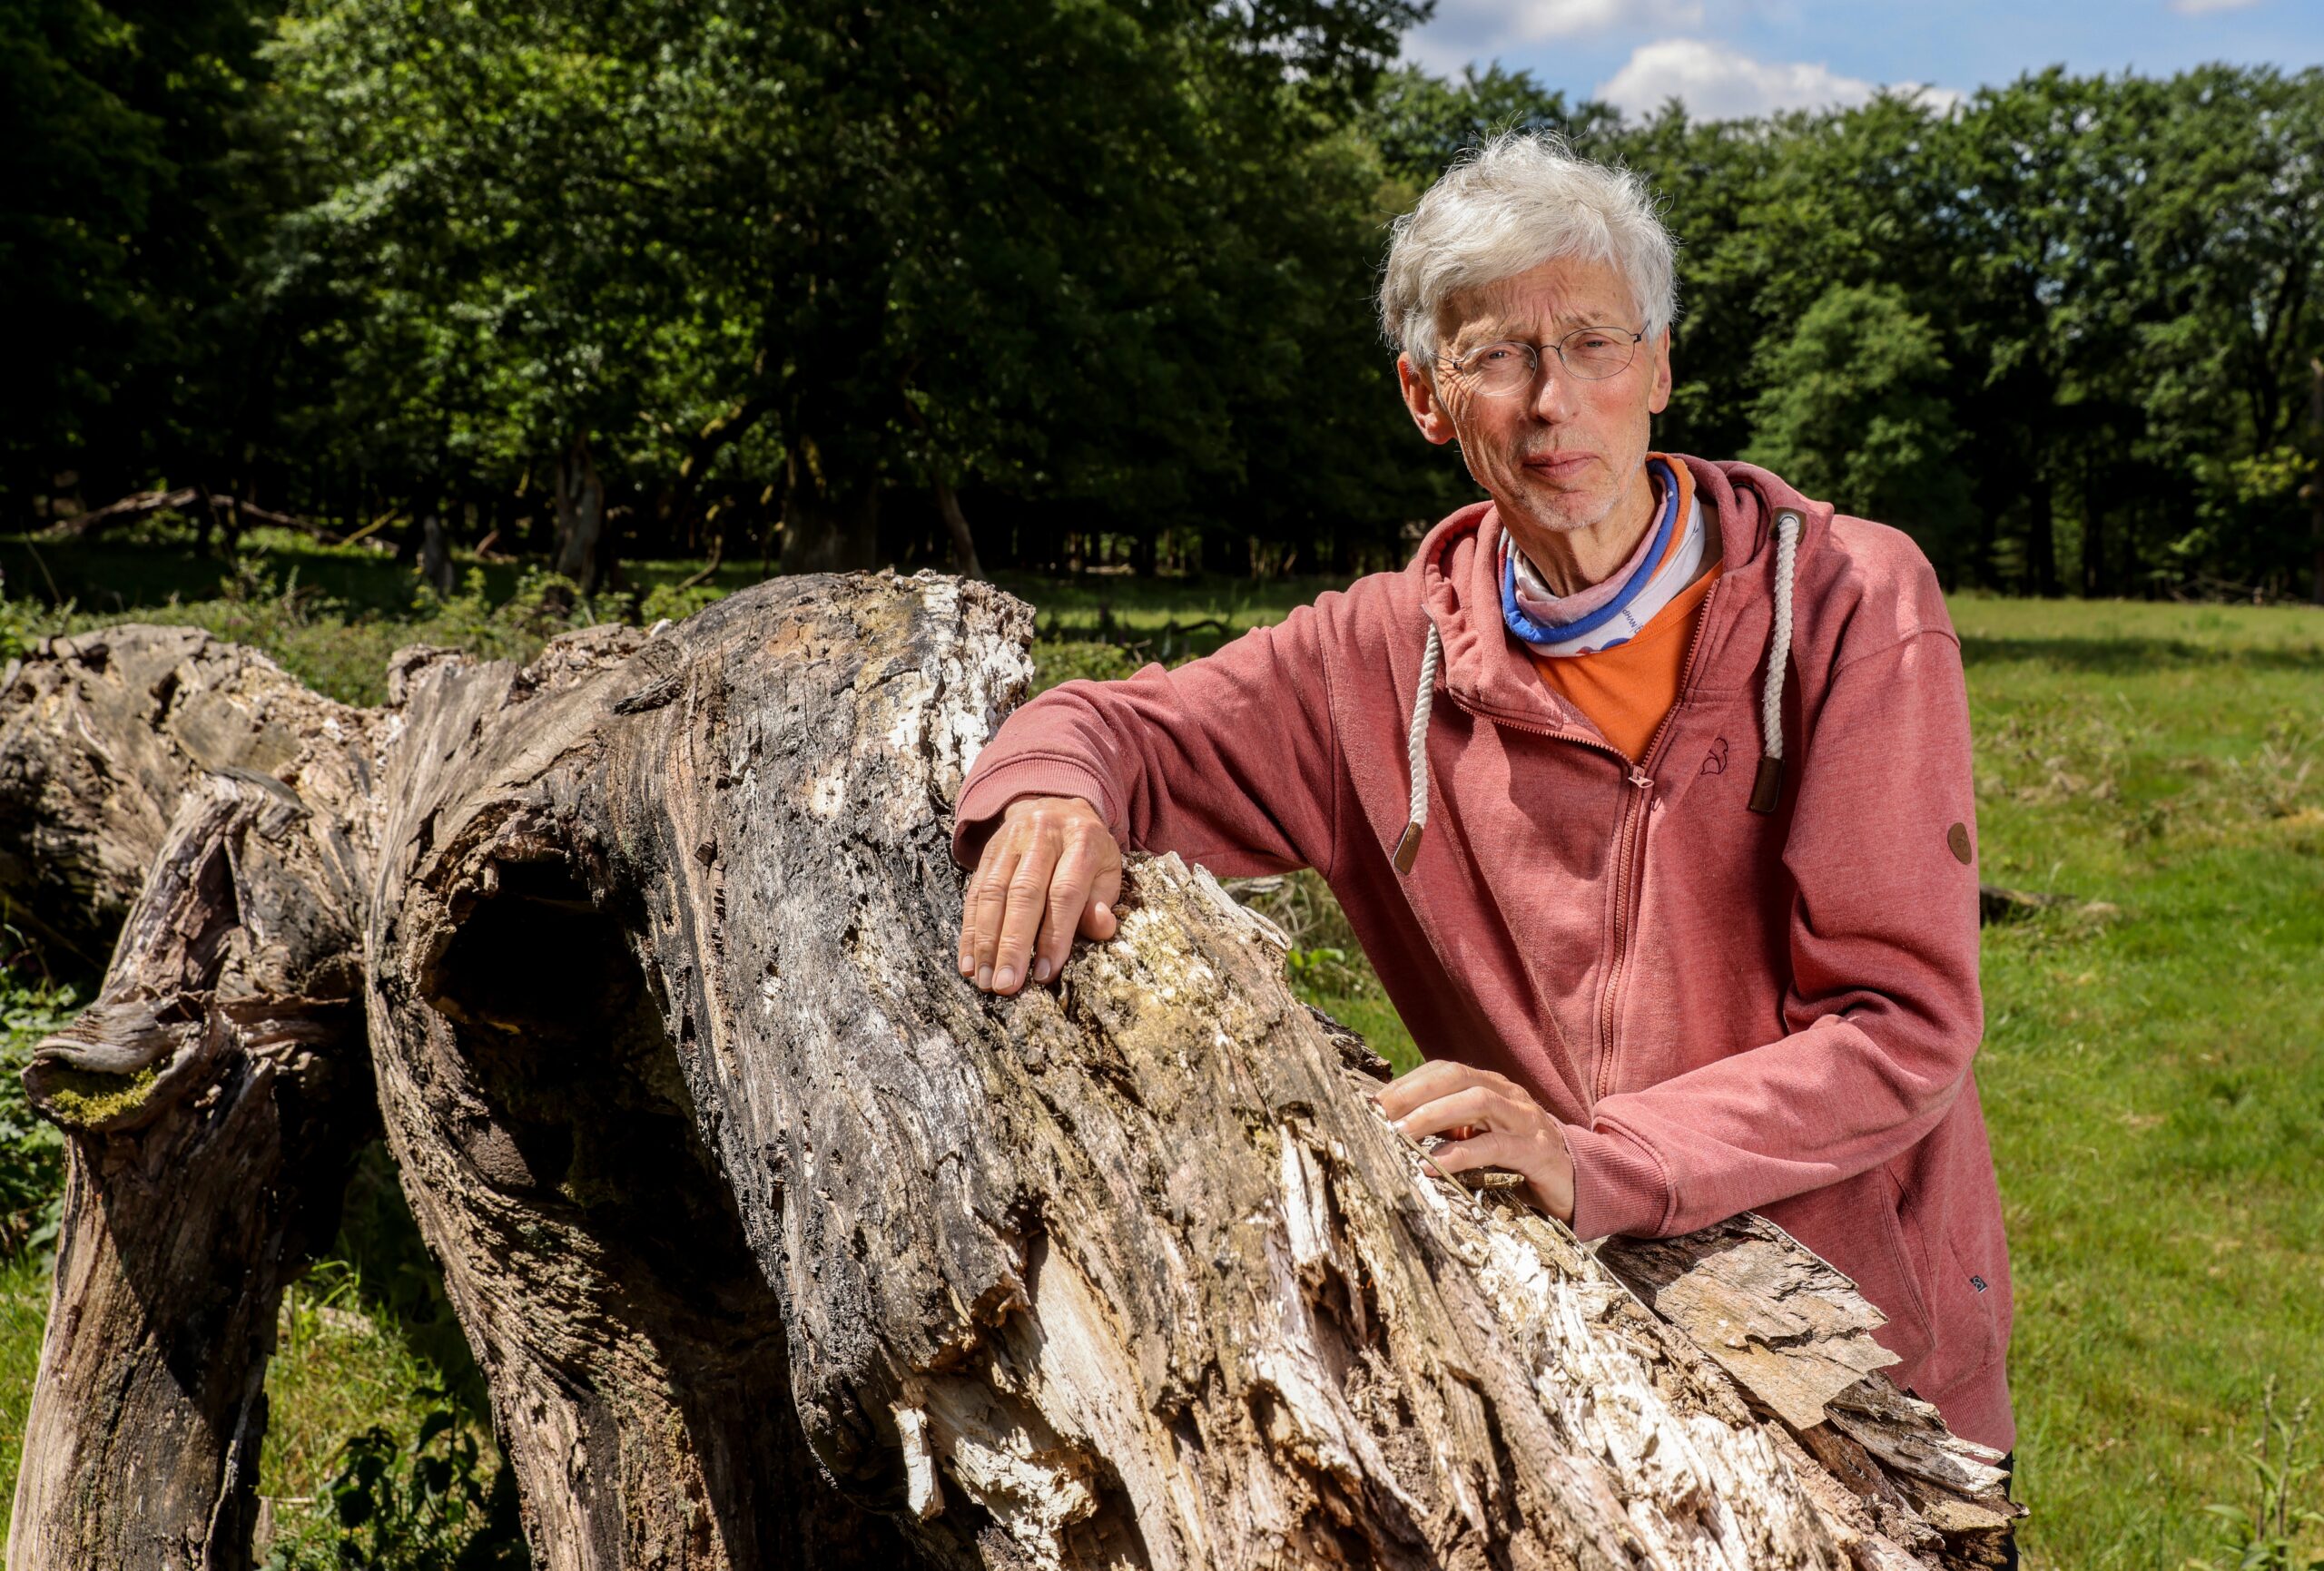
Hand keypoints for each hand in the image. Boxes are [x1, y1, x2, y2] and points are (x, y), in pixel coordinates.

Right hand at [958, 795, 1123, 994]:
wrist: (1055, 805)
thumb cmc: (1087, 852)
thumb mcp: (1107, 870)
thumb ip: (1103, 901)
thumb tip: (1100, 927)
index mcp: (1081, 840)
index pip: (1065, 892)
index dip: (1054, 935)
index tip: (1045, 972)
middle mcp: (1042, 836)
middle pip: (1023, 893)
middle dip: (1012, 943)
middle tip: (1006, 984)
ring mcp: (1009, 842)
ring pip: (992, 894)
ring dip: (985, 942)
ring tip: (984, 980)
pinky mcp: (986, 853)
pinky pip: (974, 894)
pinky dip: (970, 931)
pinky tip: (968, 962)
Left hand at [1372, 1061, 1575, 1222]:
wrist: (1581, 1183)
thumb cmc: (1521, 1162)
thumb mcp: (1483, 1138)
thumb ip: (1450, 1129)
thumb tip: (1396, 1128)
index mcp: (1493, 1088)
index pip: (1445, 1070)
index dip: (1408, 1082)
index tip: (1371, 1100)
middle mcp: (1509, 1096)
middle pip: (1457, 1077)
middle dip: (1413, 1092)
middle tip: (1378, 1113)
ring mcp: (1527, 1121)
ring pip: (1477, 1102)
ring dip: (1433, 1115)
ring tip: (1399, 1134)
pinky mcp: (1538, 1152)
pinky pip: (1496, 1146)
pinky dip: (1460, 1154)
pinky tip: (1432, 1166)